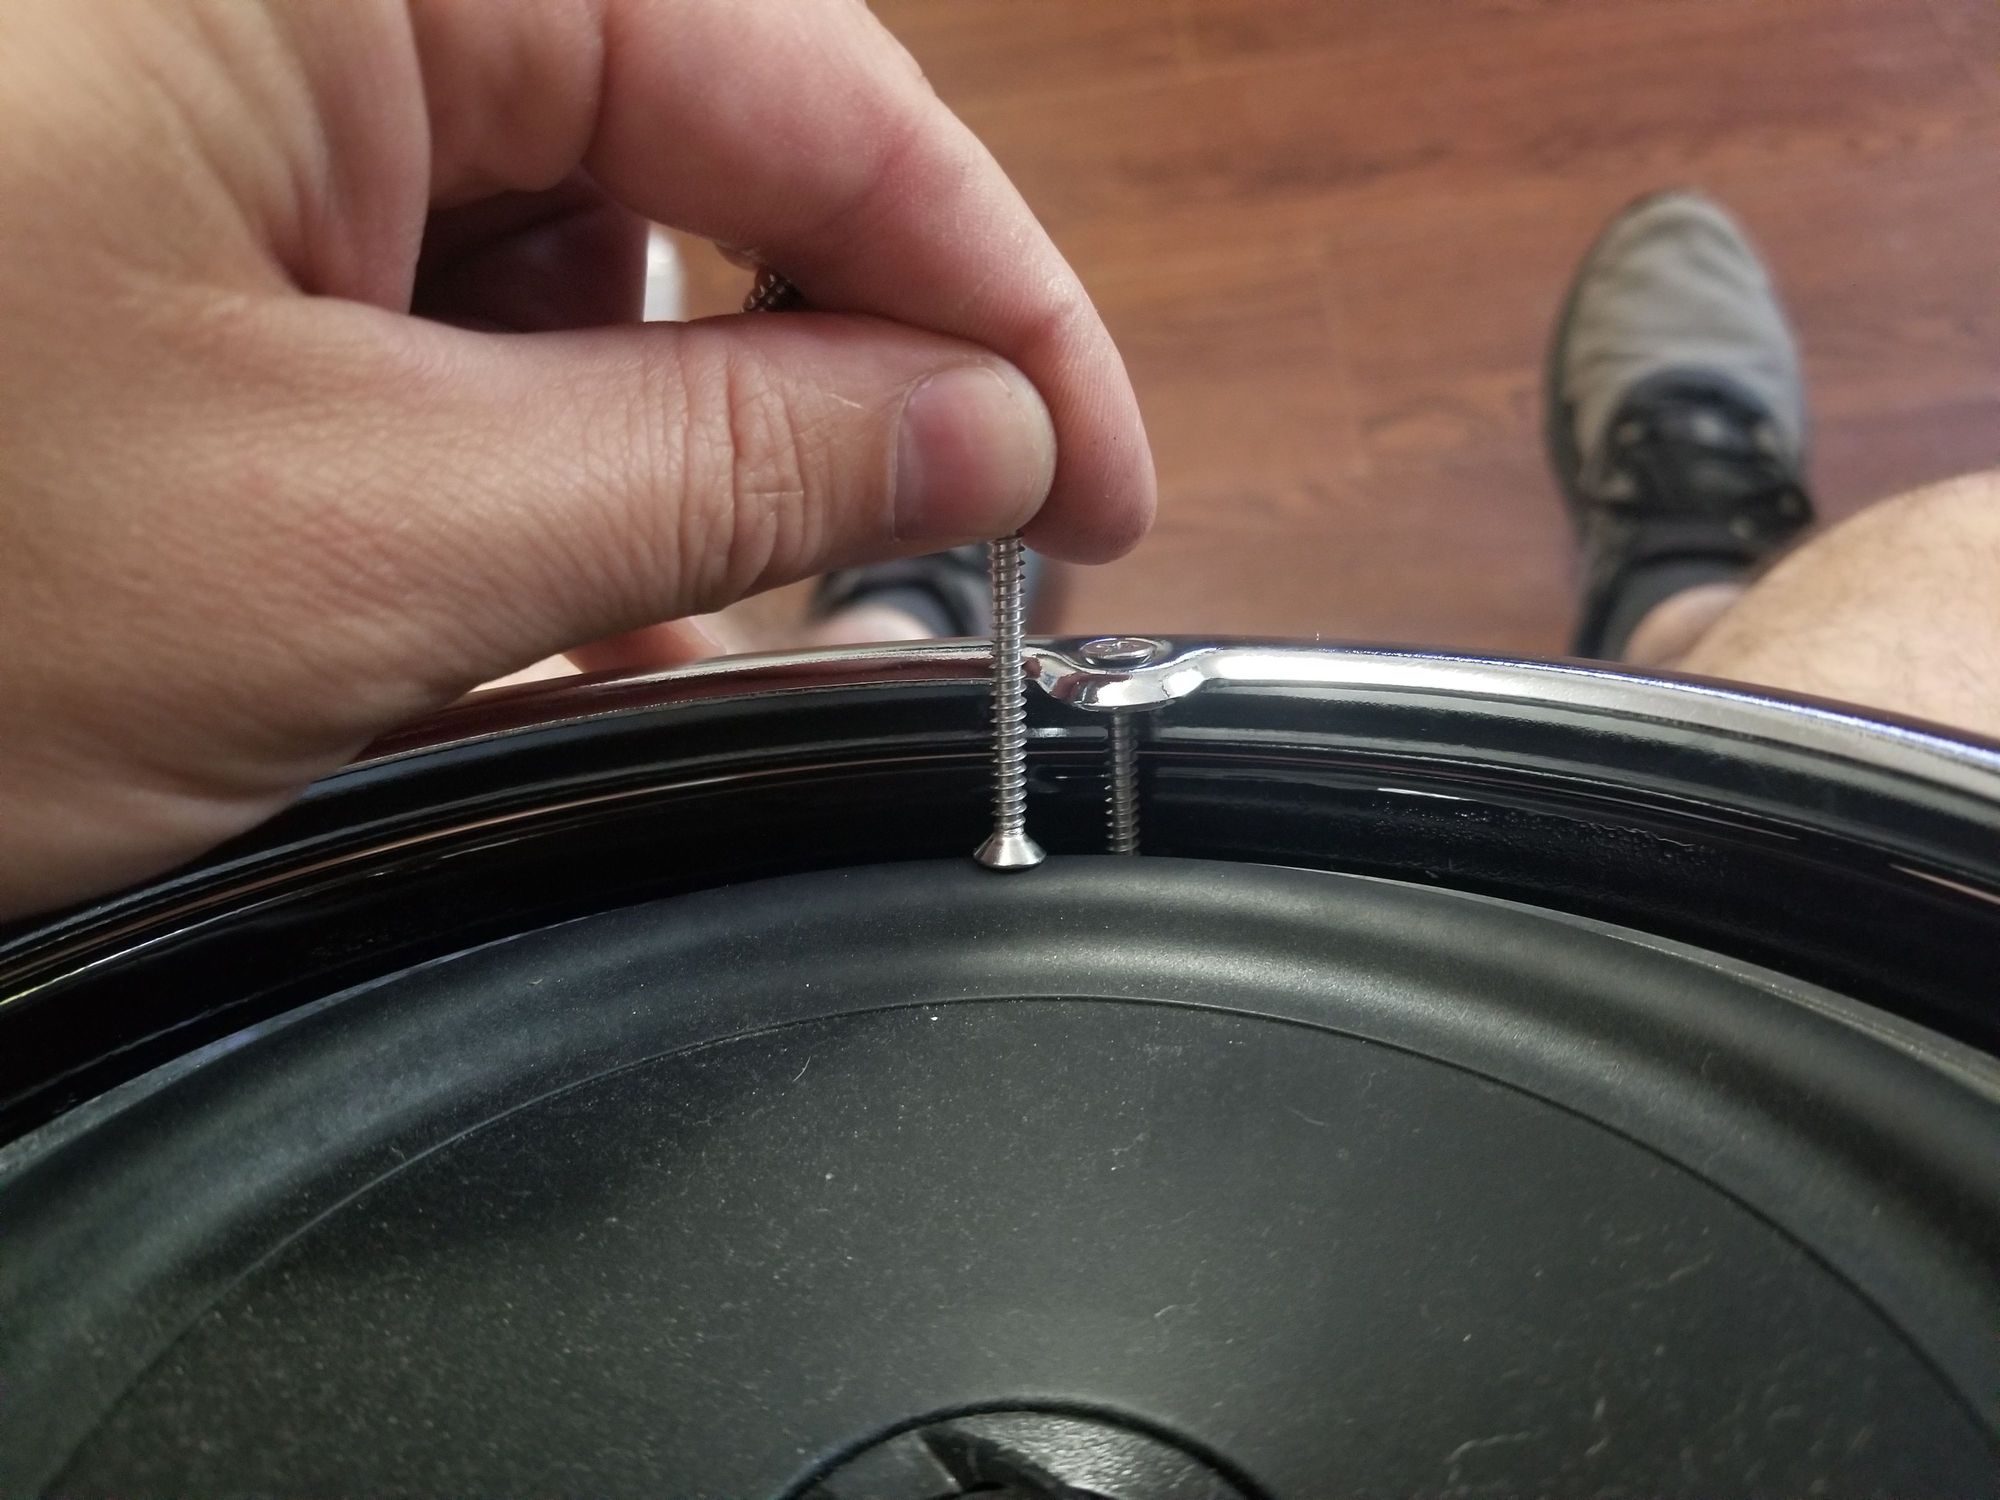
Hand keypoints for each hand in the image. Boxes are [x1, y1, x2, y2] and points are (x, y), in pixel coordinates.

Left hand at [0, 0, 1153, 917]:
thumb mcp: (367, 544)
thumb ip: (729, 467)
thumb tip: (979, 439)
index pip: (809, 89)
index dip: (998, 310)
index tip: (1095, 490)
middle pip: (687, 148)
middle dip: (797, 393)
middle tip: (874, 590)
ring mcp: (197, 62)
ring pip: (549, 243)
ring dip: (620, 460)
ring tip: (609, 649)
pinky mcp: (136, 166)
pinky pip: (403, 287)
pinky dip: (476, 458)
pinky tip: (480, 607)